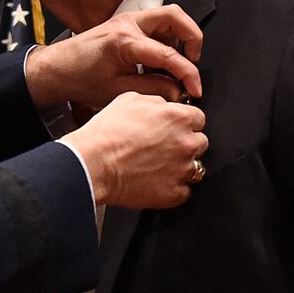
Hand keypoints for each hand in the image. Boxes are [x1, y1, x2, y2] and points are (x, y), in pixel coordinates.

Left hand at [25, 5, 202, 109]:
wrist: (57, 69)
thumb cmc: (80, 79)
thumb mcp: (118, 92)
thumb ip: (152, 90)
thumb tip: (178, 90)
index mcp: (125, 41)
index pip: (169, 54)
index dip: (188, 74)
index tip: (195, 89)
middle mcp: (127, 24)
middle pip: (174, 16)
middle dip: (192, 37)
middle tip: (193, 60)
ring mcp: (126, 20)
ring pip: (166, 16)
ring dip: (179, 36)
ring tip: (178, 62)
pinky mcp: (125, 23)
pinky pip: (155, 24)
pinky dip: (165, 38)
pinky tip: (161, 60)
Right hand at [63, 92, 207, 207]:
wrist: (93, 163)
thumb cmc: (106, 132)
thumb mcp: (130, 99)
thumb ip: (157, 101)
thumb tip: (166, 106)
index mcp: (178, 117)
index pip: (198, 118)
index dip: (184, 122)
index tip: (174, 128)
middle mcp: (185, 143)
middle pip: (200, 142)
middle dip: (185, 143)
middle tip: (163, 146)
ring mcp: (182, 170)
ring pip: (195, 167)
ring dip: (180, 166)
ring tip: (157, 165)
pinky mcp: (174, 193)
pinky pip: (184, 191)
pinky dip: (173, 187)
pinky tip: (155, 181)